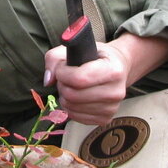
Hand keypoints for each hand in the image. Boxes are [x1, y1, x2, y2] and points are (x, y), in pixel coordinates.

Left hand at [43, 33, 167, 124]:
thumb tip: (48, 79)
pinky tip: (78, 97)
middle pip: (74, 95)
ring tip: (73, 85)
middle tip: (66, 76)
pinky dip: (72, 109)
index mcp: (113, 70)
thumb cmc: (94, 55)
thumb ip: (55, 58)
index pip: (79, 78)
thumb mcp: (76, 48)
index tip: (63, 67)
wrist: (118, 67)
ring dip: (65, 97)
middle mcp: (116, 91)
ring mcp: (112, 107)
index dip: (63, 73)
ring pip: (73, 108)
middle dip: (63, 85)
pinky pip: (78, 119)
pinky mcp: (106, 119)